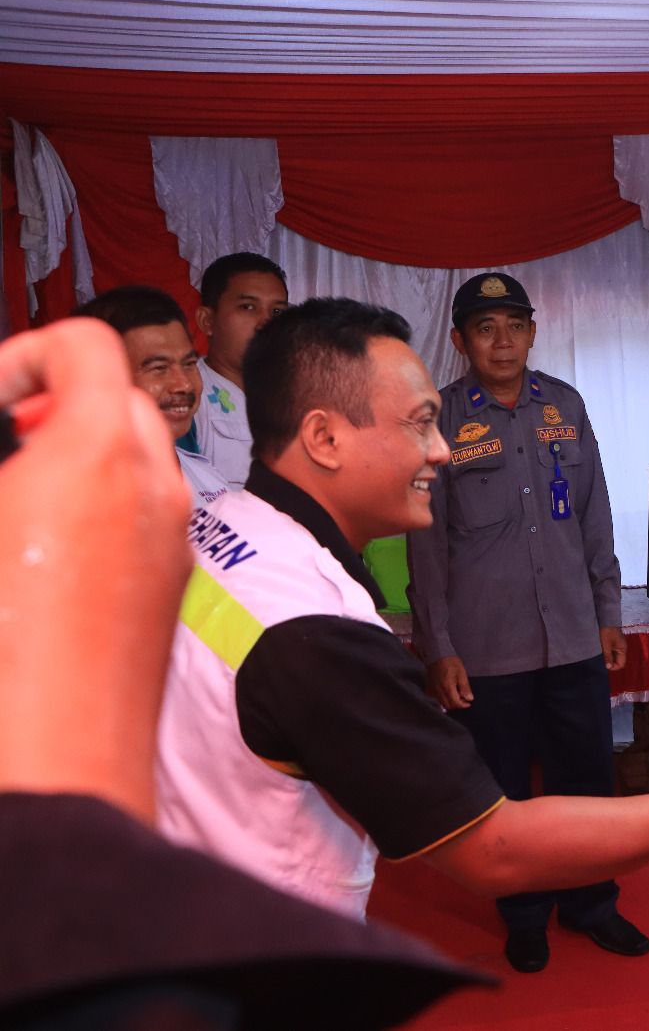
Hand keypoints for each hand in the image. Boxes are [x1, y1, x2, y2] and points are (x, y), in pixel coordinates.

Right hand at [0, 320, 192, 821]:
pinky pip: (146, 515)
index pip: (85, 345)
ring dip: (80, 460)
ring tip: (19, 508)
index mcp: (97, 452)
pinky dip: (104, 509)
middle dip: (53, 409)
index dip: (24, 357)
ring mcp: (171, 536)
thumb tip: (12, 443)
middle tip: (2, 447)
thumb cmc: (6, 650)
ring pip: (135, 460)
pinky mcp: (172, 584)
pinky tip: (46, 558)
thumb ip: (6, 454)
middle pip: (114, 400)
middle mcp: (153, 485)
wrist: (58, 761)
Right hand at [426, 655, 472, 709]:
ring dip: (450, 702)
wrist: (437, 655)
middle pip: (448, 706)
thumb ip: (465, 688)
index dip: (463, 705)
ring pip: (442, 703)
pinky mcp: (429, 689)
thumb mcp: (461, 673)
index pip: (455, 703)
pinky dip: (444, 699)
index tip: (468, 703)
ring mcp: (432, 690)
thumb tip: (469, 698)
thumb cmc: (450, 662)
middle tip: (464, 698)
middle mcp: (438, 690)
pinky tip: (449, 692)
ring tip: (457, 694)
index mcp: (447, 686)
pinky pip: (437, 699)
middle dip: (457, 705)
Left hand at [599, 626, 627, 670]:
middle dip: (612, 663)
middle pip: (620, 661)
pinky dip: (610, 654)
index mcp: (623, 650)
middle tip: (604, 662)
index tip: (607, 665)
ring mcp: (620, 645)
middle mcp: (623, 648)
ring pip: (617, 656)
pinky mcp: (617, 643)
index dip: (614, 667)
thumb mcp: (606, 646)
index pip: (622, 664)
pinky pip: (615, 652)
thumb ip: (608, 657)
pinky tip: (605, 651)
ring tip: (604, 656)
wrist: (608, 620)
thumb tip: (609, 667)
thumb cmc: (608, 633)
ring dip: (611, 658)